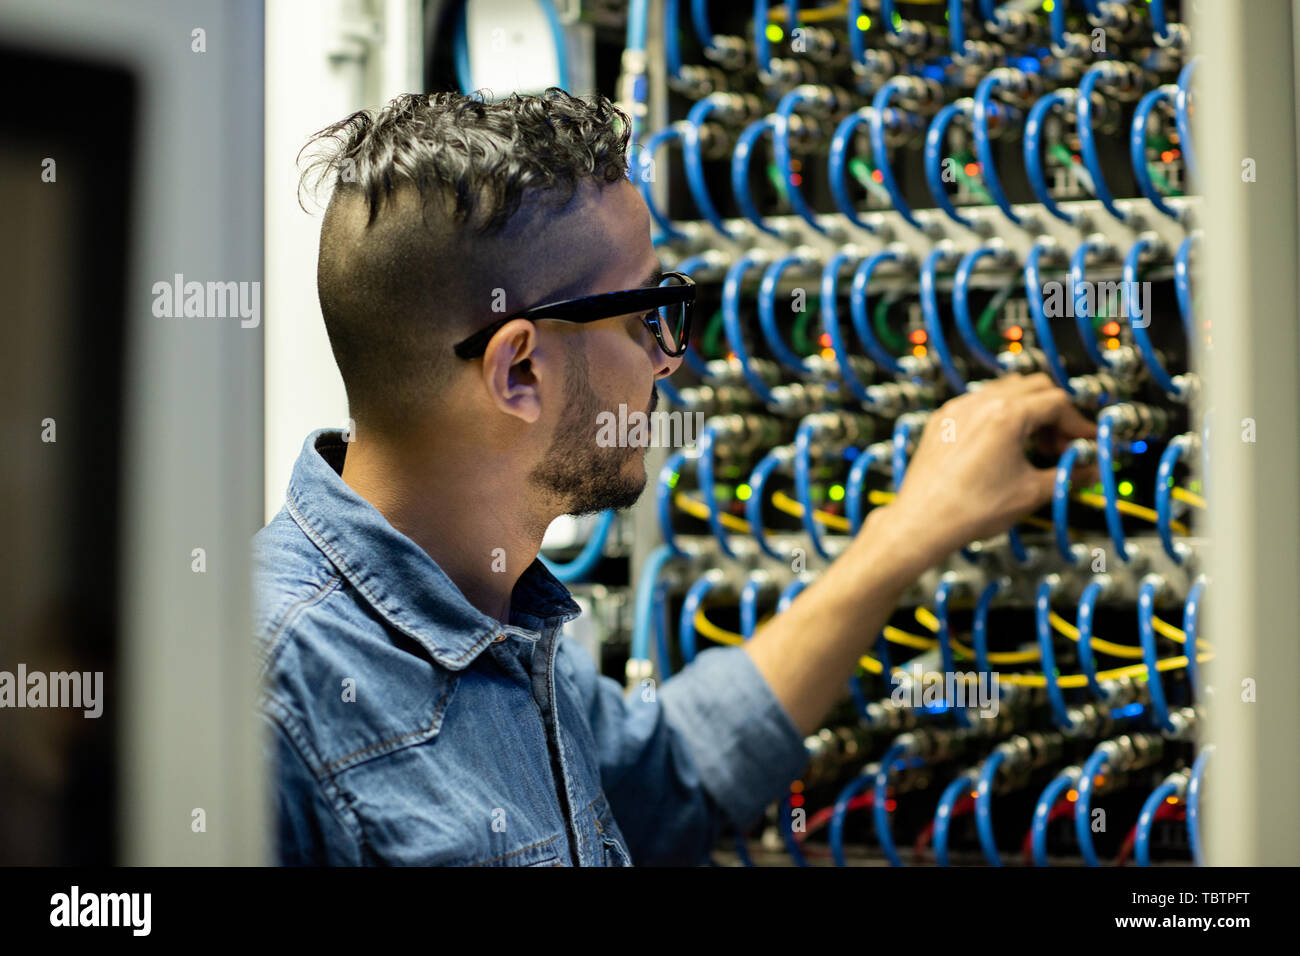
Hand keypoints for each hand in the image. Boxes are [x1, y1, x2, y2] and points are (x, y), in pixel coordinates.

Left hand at [887, 373, 1097, 555]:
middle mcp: (979, 403)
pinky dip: (998, 415)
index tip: (1084, 442)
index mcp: (1005, 414)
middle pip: (1034, 387)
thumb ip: (1069, 476)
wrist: (922, 522)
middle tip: (1060, 445)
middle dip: (1055, 413)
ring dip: (1027, 410)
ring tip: (1031, 446)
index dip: (1078, 424)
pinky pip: (978, 403)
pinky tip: (1001, 445)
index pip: (1057, 403)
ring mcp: (956, 410)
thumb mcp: (1031, 493)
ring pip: (1004, 391)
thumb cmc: (969, 509)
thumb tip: (1089, 471)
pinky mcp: (941, 421)